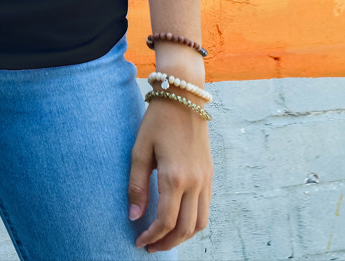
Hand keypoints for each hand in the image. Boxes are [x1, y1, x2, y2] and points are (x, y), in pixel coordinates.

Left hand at [128, 95, 212, 253]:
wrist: (184, 97)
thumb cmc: (157, 121)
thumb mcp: (140, 150)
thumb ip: (136, 185)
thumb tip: (134, 217)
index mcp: (174, 177)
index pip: (165, 222)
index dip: (152, 237)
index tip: (139, 241)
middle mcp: (194, 182)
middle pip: (185, 229)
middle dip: (167, 243)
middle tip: (150, 246)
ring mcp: (206, 179)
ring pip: (200, 223)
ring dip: (183, 236)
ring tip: (164, 238)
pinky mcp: (210, 174)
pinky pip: (206, 208)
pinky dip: (193, 222)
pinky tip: (178, 219)